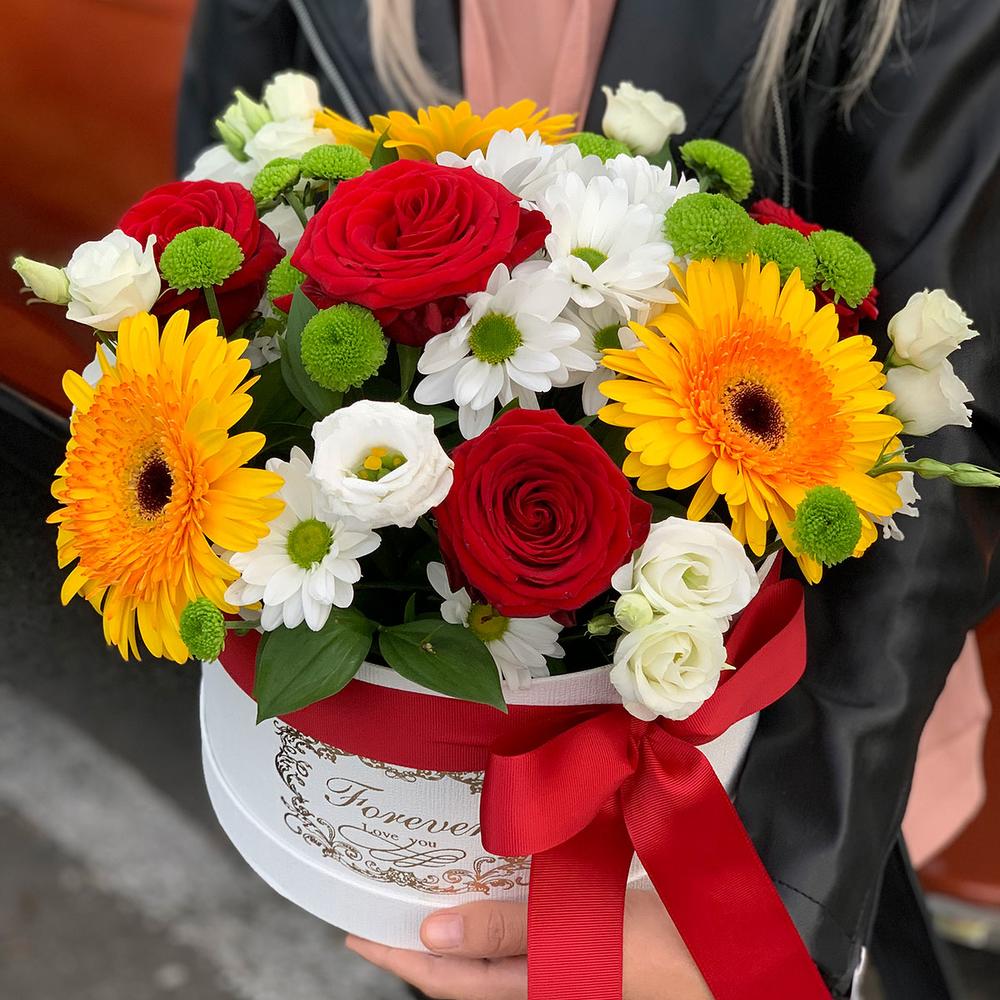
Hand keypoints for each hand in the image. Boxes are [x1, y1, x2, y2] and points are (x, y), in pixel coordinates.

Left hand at [345, 889, 713, 999]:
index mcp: (535, 989)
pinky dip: (494, 910)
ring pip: (489, 949)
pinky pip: (522, 932)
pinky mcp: (583, 947)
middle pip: (460, 967)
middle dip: (416, 939)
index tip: (352, 931)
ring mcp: (562, 968)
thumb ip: (511, 931)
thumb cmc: (667, 952)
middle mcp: (540, 982)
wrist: (731, 961)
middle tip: (377, 903)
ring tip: (420, 889)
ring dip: (453, 921)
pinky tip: (491, 883)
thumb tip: (432, 929)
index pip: (447, 977)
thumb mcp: (586, 938)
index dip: (396, 954)